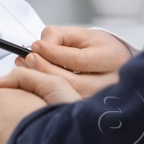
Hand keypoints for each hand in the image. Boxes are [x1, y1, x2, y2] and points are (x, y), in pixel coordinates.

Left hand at [17, 25, 132, 97]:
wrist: (115, 64)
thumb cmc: (96, 48)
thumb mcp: (81, 34)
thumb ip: (59, 36)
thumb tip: (39, 47)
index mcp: (112, 57)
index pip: (78, 60)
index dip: (52, 53)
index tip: (34, 46)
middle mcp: (112, 81)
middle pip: (73, 82)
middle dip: (45, 70)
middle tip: (28, 59)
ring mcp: (103, 99)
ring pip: (69, 95)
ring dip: (44, 82)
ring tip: (28, 70)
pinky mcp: (92, 109)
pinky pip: (67, 103)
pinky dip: (49, 94)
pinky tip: (38, 83)